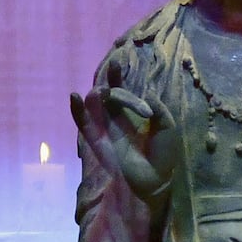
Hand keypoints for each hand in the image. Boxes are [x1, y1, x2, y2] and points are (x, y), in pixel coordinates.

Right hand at [69, 85, 180, 203]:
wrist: (156, 179)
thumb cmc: (163, 155)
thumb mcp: (167, 127)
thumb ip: (159, 109)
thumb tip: (147, 93)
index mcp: (132, 114)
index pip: (121, 90)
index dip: (117, 77)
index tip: (117, 63)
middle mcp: (116, 119)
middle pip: (107, 95)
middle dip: (112, 86)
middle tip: (121, 84)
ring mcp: (105, 129)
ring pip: (93, 105)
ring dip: (95, 94)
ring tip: (101, 92)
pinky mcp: (97, 141)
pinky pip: (83, 124)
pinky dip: (77, 111)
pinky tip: (74, 97)